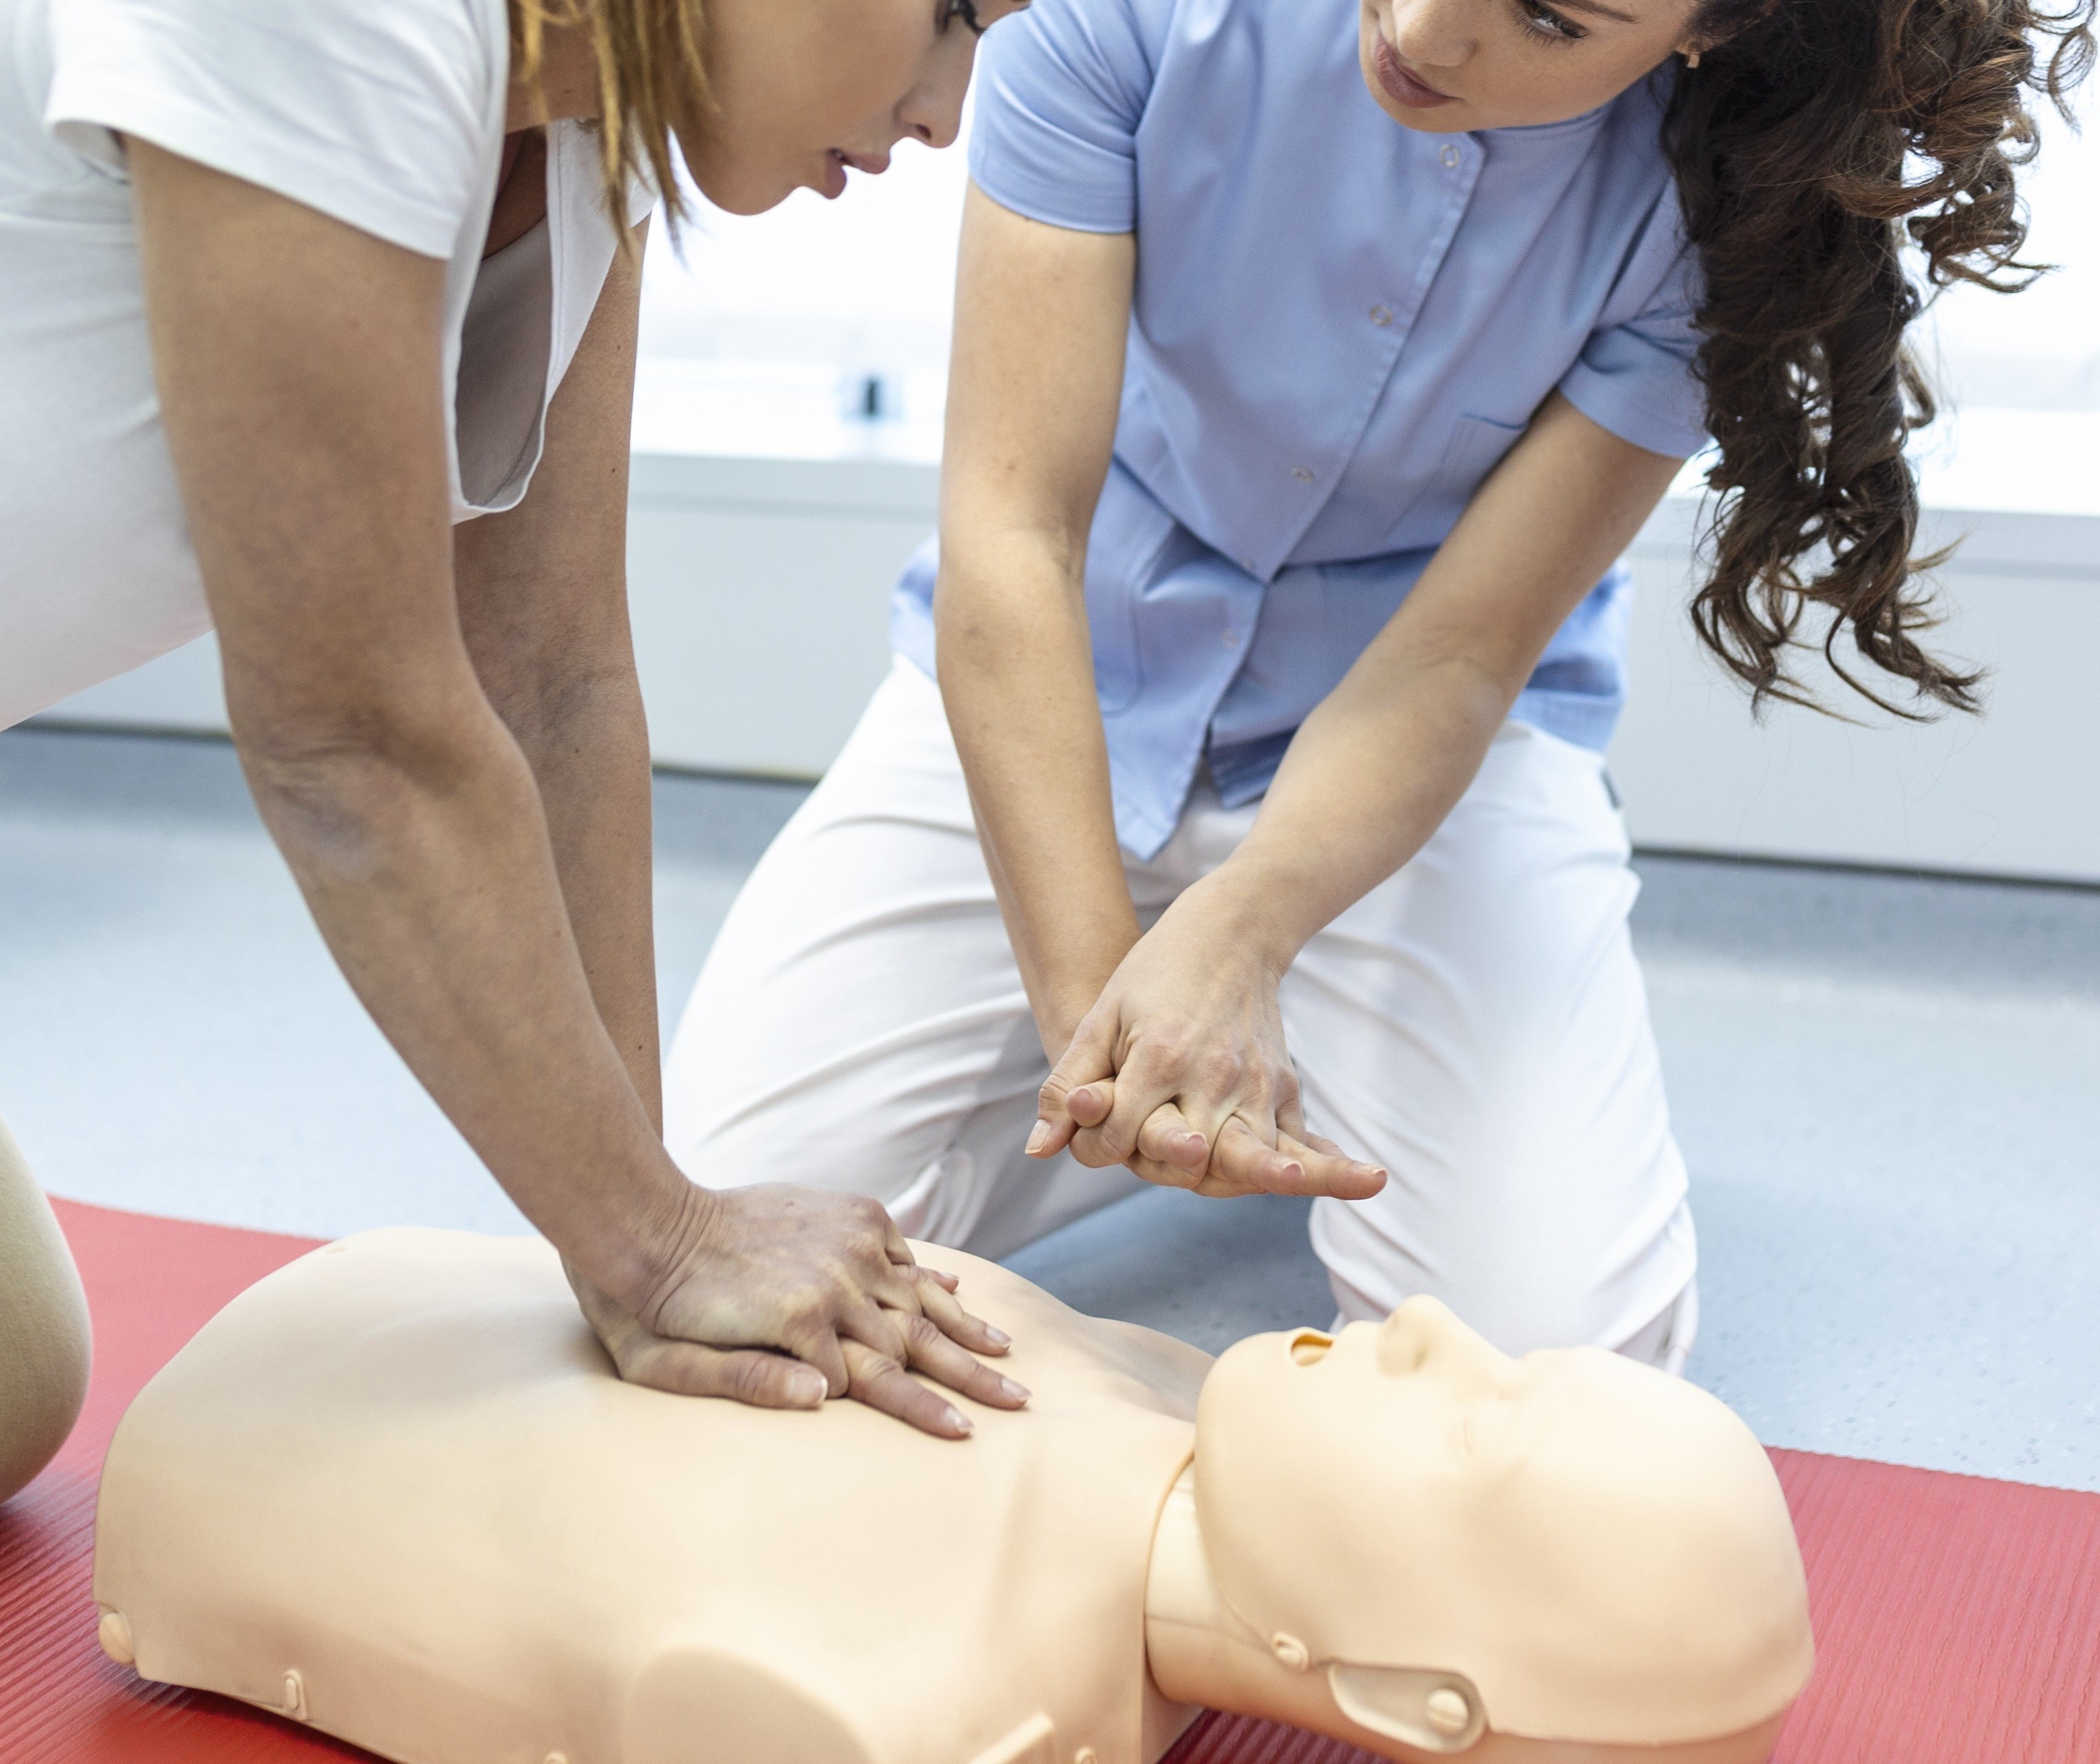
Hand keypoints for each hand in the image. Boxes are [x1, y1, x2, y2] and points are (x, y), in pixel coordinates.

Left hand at [572, 1184, 1028, 1438]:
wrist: (650, 1220)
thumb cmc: (655, 1310)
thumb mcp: (672, 1368)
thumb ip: (746, 1384)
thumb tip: (822, 1399)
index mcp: (801, 1325)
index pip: (878, 1381)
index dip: (923, 1411)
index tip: (963, 1436)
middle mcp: (835, 1282)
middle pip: (916, 1340)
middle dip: (969, 1375)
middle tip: (1018, 1401)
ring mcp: (844, 1244)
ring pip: (917, 1295)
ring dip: (963, 1325)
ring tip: (1005, 1350)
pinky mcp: (844, 1214)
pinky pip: (898, 1250)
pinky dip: (928, 1272)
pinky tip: (956, 1288)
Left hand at [1027, 881, 1387, 1200]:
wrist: (1231, 931)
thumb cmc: (1155, 975)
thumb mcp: (1102, 1018)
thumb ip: (1069, 1085)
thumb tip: (1039, 1151)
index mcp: (1161, 1058)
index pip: (1121, 1137)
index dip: (1099, 1146)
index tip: (1095, 1137)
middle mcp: (1214, 1076)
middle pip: (1190, 1158)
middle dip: (1168, 1167)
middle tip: (1170, 1158)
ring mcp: (1257, 1083)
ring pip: (1252, 1158)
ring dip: (1259, 1178)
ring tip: (1291, 1183)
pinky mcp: (1285, 1086)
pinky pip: (1298, 1141)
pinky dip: (1317, 1168)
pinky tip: (1361, 1181)